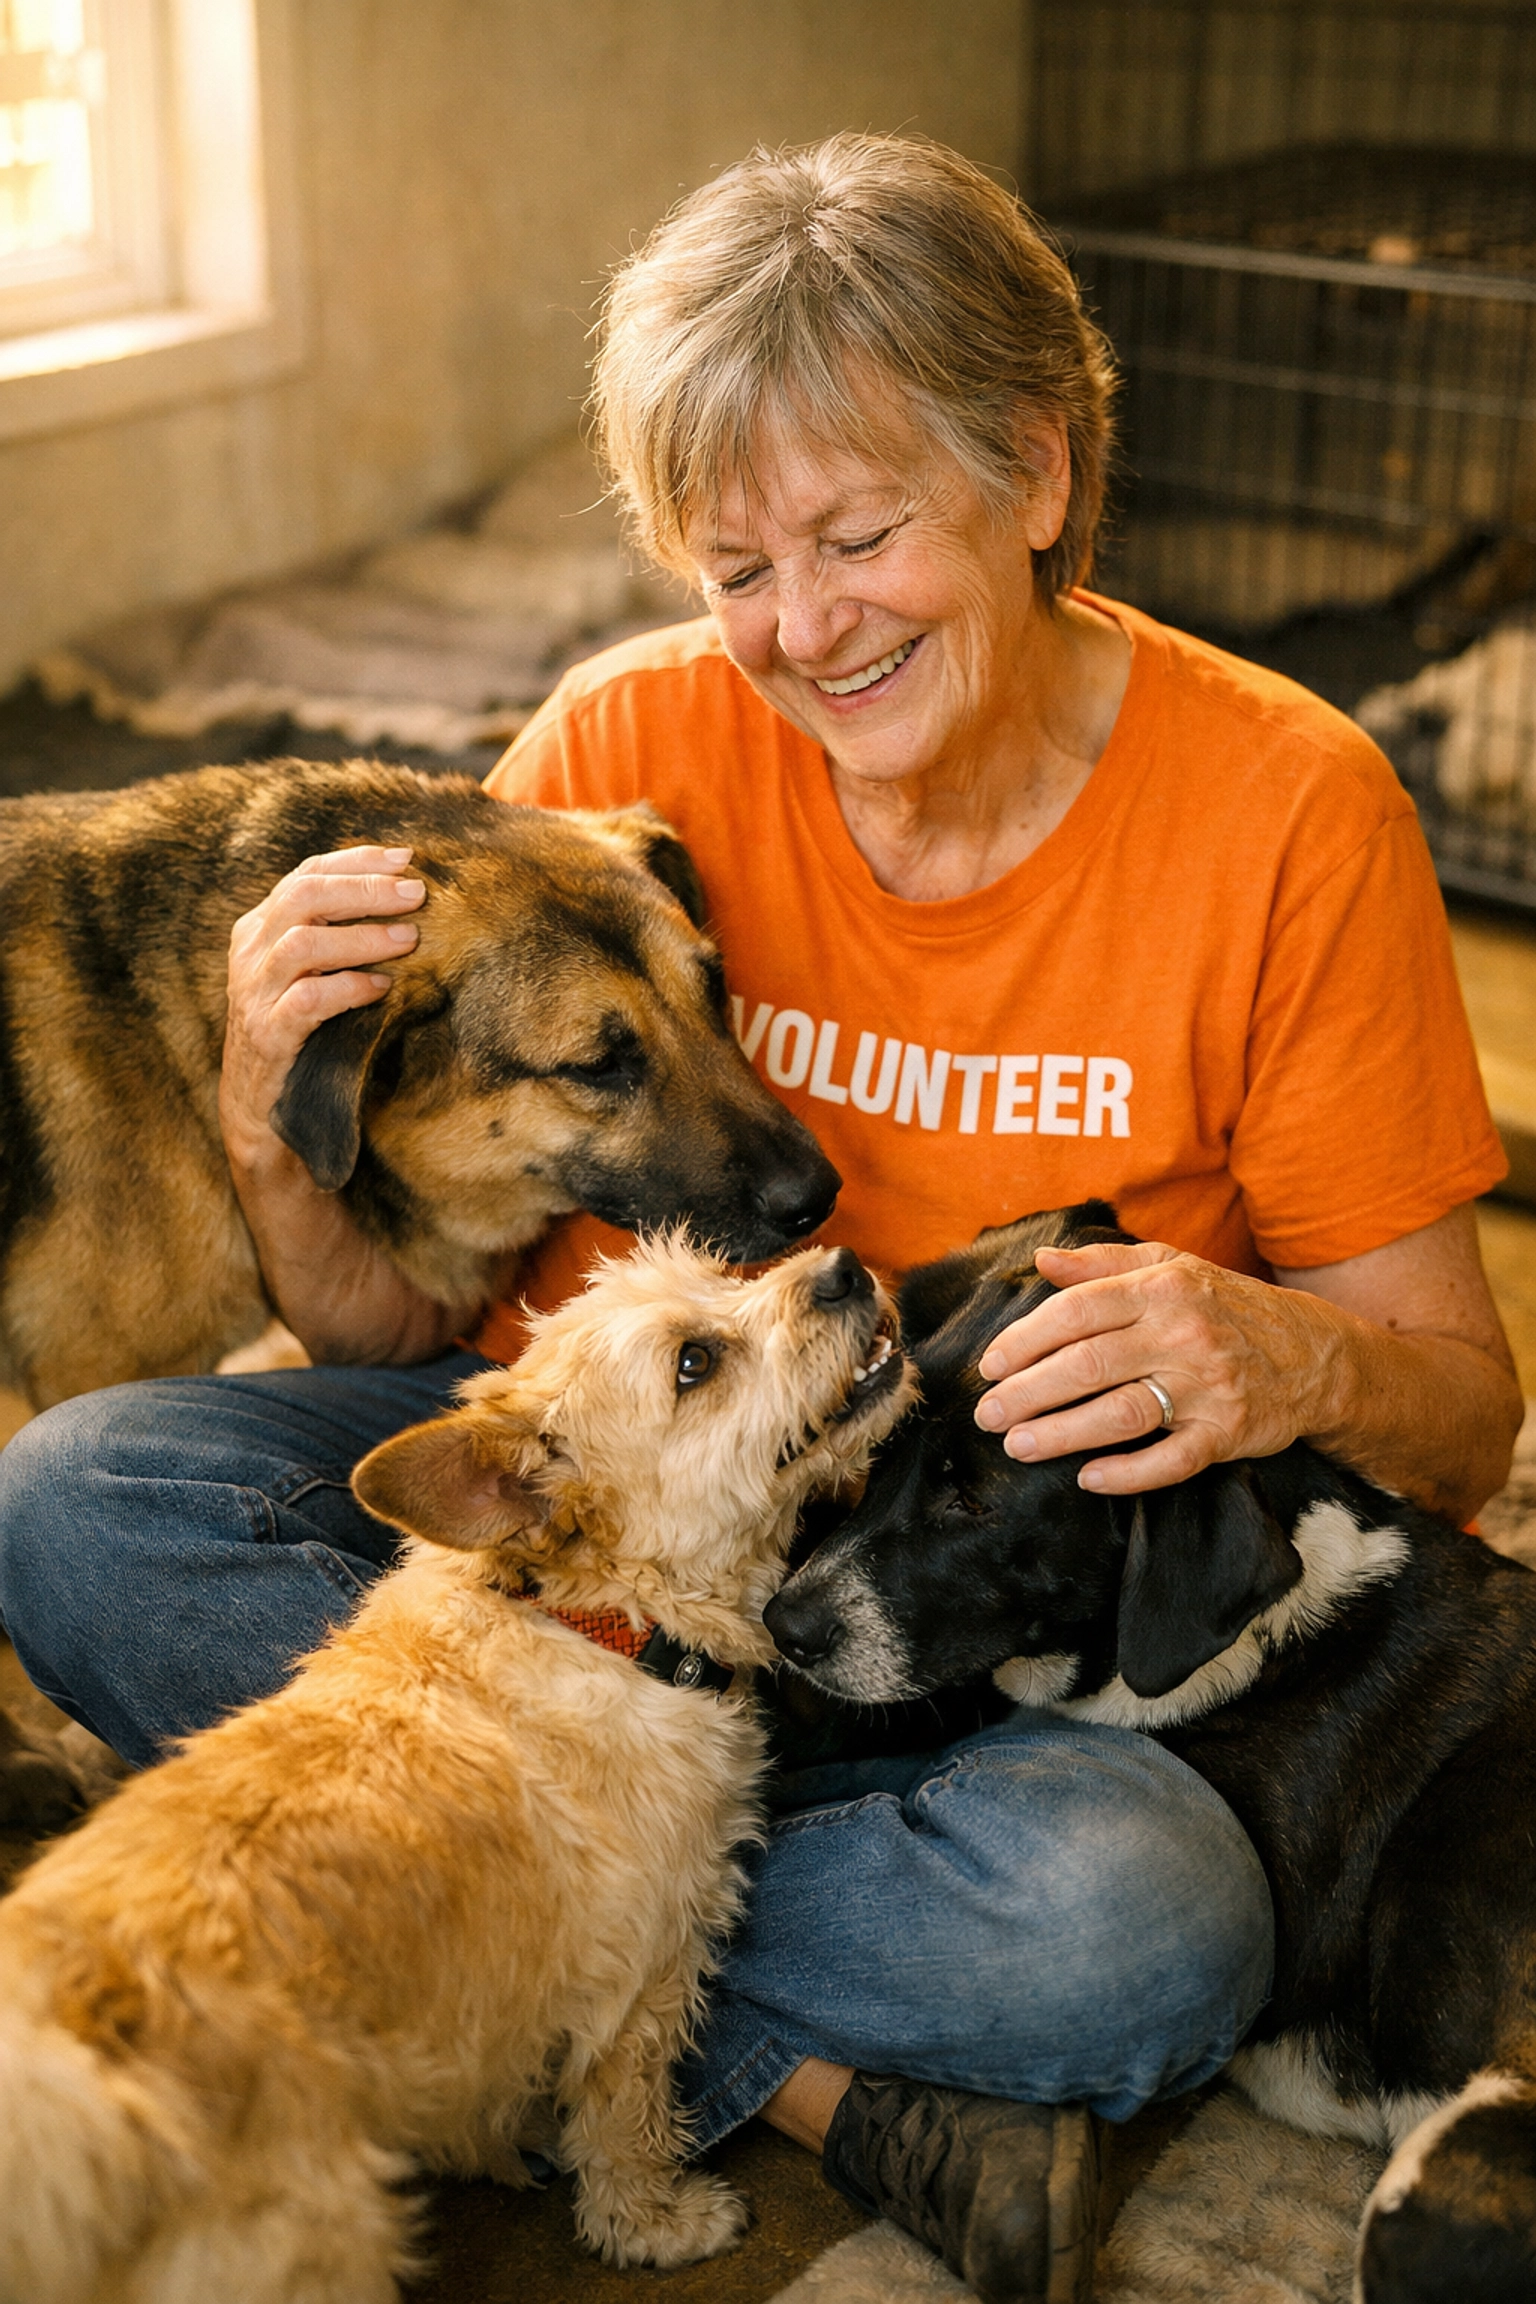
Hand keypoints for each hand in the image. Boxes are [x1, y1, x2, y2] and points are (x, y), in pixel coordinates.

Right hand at [220, 846, 424, 1169]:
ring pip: (302, 944)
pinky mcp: (266, 1036)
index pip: (306, 874)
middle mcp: (250, 954)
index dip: (357, 861)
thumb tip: (404, 901)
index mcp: (259, 929)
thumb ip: (337, 938)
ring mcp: (253, 994)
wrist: (260, 1111)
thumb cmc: (300, 1035)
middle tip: (416, 894)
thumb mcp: (311, 976)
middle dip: (364, 889)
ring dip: (362, 937)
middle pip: (303, 897)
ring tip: (409, 939)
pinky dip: (348, 988)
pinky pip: (306, 1000)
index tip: (407, 859)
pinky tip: (382, 988)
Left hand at [972, 1240, 1341, 1494]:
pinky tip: (1088, 1478)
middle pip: (1087, 1365)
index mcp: (1160, 1289)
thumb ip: (1102, 1264)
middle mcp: (1182, 1334)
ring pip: (1121, 1413)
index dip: (1024, 1340)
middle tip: (988, 1414)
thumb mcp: (1171, 1267)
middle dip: (1027, 1393)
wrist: (1315, 1353)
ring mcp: (1207, 1386)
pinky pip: (1173, 1460)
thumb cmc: (1225, 1307)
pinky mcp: (1229, 1432)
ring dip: (1062, 1434)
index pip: (1076, 1312)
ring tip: (1018, 1446)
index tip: (990, 1366)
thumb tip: (1042, 1259)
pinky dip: (1128, 1473)